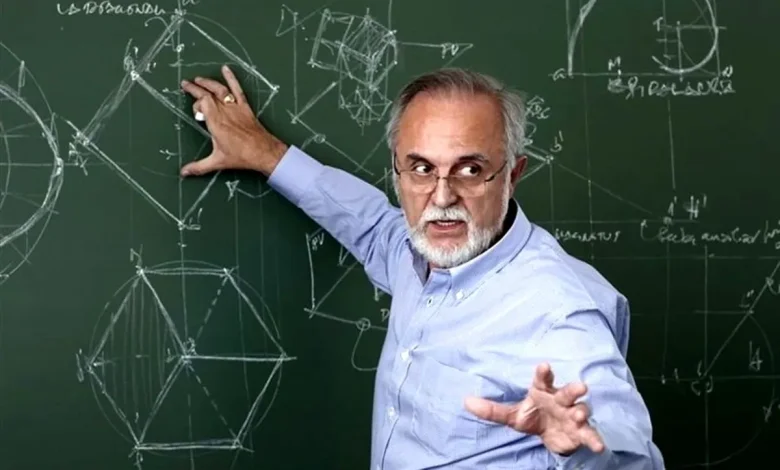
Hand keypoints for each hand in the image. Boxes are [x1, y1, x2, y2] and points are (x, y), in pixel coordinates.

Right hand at [179, 65, 287, 176]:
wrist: (263, 152)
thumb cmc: (241, 156)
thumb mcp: (217, 162)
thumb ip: (198, 167)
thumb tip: (183, 173)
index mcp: (216, 122)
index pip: (202, 103)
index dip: (195, 101)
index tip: (192, 106)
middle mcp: (225, 112)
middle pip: (208, 94)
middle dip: (196, 88)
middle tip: (186, 84)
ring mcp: (236, 108)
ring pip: (220, 90)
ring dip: (209, 82)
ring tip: (200, 79)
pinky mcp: (245, 108)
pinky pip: (237, 90)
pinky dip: (232, 78)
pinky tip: (226, 69)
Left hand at [464, 362, 604, 455]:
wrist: (551, 436)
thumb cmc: (533, 416)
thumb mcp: (512, 415)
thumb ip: (492, 410)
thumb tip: (466, 402)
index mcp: (543, 392)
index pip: (543, 379)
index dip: (544, 372)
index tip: (544, 365)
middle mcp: (561, 400)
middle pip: (568, 391)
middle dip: (574, 388)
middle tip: (580, 386)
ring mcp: (573, 415)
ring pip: (581, 409)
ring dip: (582, 411)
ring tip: (579, 414)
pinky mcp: (581, 432)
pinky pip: (590, 434)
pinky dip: (594, 438)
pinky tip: (598, 445)